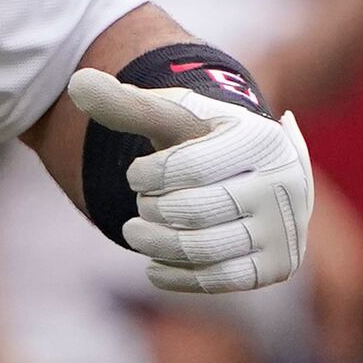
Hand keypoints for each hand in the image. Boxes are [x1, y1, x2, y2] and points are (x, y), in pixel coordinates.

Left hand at [68, 69, 313, 292]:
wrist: (248, 178)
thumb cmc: (200, 141)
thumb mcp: (170, 116)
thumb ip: (126, 103)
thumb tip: (77, 82)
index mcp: (260, 139)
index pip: (186, 168)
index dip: (145, 175)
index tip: (136, 174)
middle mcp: (284, 183)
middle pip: (191, 211)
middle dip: (150, 208)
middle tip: (143, 205)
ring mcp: (284, 228)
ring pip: (202, 248)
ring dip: (154, 244)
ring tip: (136, 233)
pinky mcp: (277, 266)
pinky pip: (219, 280)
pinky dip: (177, 276)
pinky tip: (154, 265)